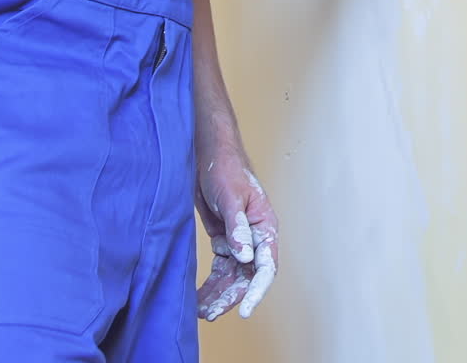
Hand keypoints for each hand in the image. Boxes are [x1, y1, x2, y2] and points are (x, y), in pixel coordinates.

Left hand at [196, 148, 277, 322]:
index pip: (266, 266)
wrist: (208, 153)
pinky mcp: (224, 240)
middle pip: (247, 277)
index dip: (256, 291)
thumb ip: (237, 227)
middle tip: (210, 312)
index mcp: (265, 227)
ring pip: (232, 276)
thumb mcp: (230, 196)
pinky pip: (220, 269)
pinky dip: (211, 283)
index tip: (245, 311)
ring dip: (219, 294)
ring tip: (201, 311)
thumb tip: (245, 257)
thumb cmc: (225, 167)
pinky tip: (200, 297)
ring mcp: (239, 241)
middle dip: (230, 296)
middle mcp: (255, 238)